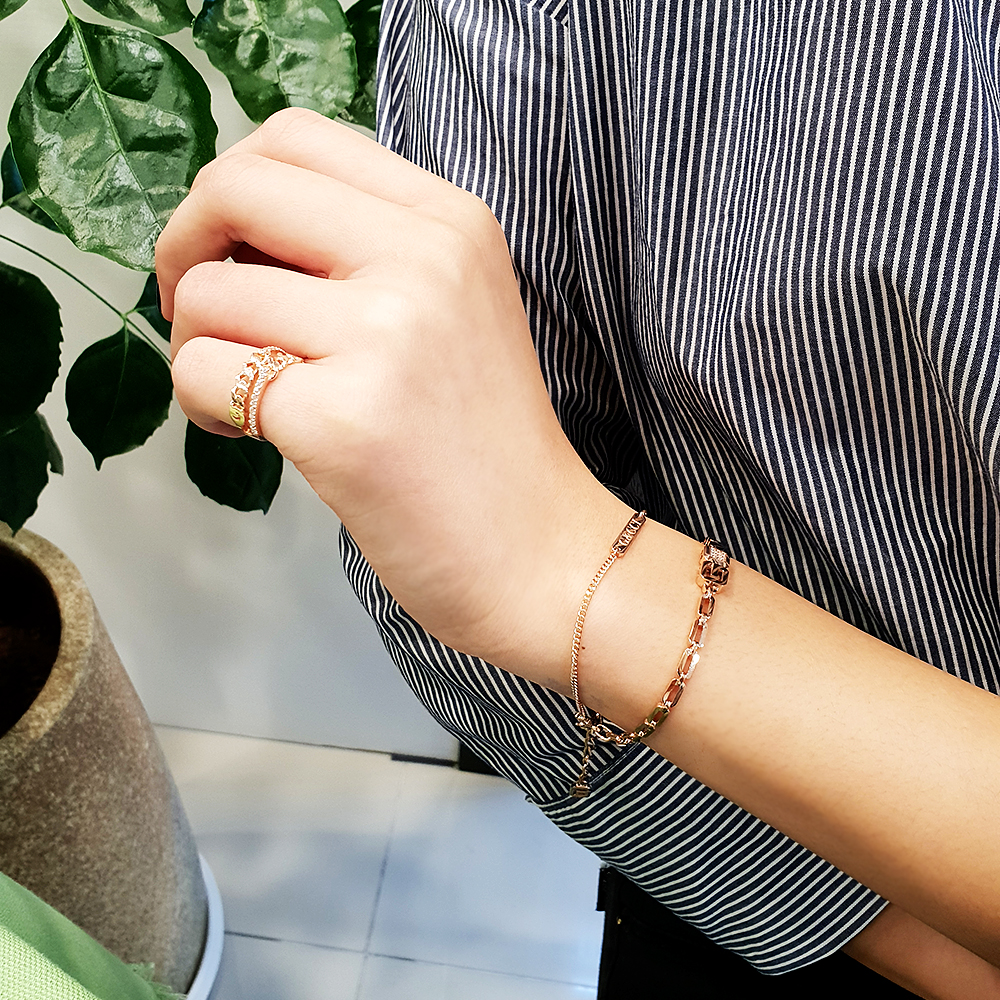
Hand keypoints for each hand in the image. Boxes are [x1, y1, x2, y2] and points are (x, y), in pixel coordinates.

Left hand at [156, 108, 626, 681]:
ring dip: (195, 345)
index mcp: (451, 222)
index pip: (296, 138)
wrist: (540, 555)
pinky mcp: (341, 419)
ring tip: (242, 394)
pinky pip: (205, 376)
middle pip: (235, 186)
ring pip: (206, 293)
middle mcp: (423, 260)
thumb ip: (367, 254)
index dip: (231, 189)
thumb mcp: (454, 309)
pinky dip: (204, 406)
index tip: (228, 252)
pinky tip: (252, 436)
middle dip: (183, 247)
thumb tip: (236, 235)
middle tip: (196, 313)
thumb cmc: (485, 444)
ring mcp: (384, 337)